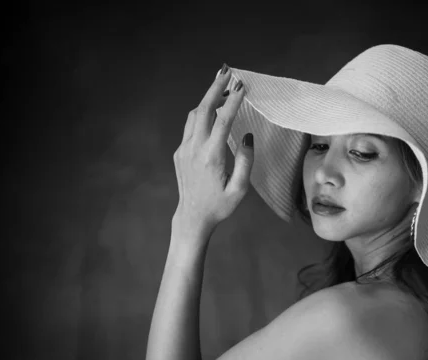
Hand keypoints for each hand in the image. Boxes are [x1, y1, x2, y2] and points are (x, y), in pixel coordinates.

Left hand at [172, 64, 253, 235]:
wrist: (191, 218)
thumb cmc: (219, 206)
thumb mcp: (239, 190)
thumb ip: (245, 162)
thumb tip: (248, 137)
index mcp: (211, 156)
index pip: (223, 121)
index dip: (234, 101)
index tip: (242, 85)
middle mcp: (194, 148)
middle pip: (204, 109)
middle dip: (215, 88)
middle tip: (227, 73)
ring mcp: (184, 149)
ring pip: (194, 115)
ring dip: (208, 99)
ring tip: (223, 90)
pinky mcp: (179, 153)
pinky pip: (190, 126)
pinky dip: (202, 113)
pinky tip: (212, 113)